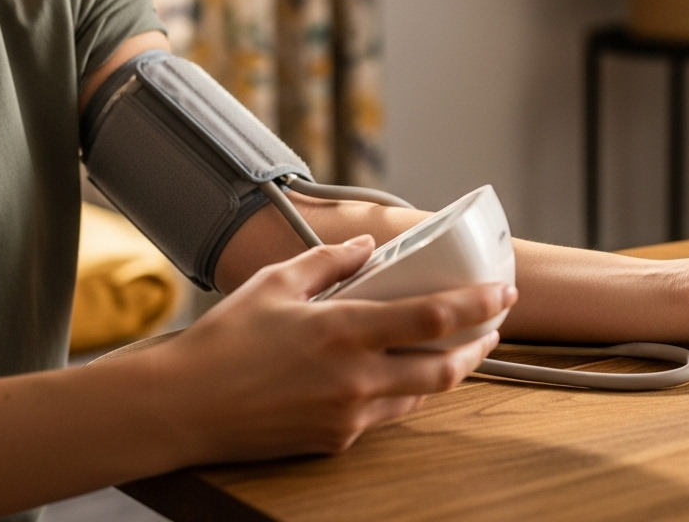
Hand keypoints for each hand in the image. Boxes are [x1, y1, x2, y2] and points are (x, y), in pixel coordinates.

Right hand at [145, 236, 515, 466]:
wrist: (185, 406)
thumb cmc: (225, 340)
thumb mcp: (276, 283)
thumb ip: (328, 262)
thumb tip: (366, 246)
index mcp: (342, 330)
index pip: (430, 318)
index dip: (475, 305)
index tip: (503, 293)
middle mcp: (355, 378)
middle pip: (442, 367)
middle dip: (478, 346)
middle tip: (493, 326)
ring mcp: (348, 416)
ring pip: (420, 396)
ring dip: (446, 371)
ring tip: (458, 348)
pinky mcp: (336, 441)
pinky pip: (385, 416)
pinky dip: (403, 392)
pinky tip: (397, 373)